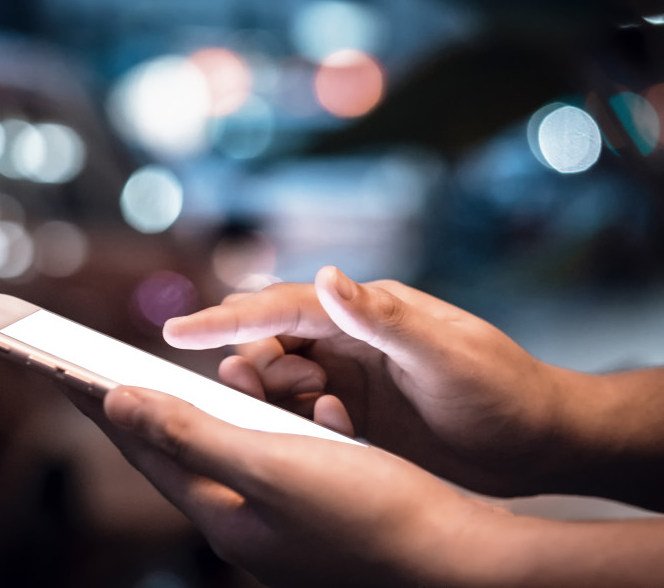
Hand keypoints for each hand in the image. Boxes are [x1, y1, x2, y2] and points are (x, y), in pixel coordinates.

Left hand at [85, 385, 507, 587]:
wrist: (463, 555)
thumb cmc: (372, 511)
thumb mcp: (270, 464)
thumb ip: (190, 434)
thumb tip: (114, 401)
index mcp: (224, 517)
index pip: (145, 452)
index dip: (103, 406)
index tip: (62, 369)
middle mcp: (245, 525)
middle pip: (175, 455)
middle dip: (139, 410)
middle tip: (98, 371)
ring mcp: (281, 523)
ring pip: (222, 455)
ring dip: (195, 414)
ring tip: (162, 381)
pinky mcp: (316, 510)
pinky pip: (268, 458)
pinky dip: (256, 425)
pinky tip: (259, 406)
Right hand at [164, 266, 566, 495]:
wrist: (538, 441)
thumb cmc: (501, 388)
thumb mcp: (444, 352)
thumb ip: (382, 317)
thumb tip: (328, 275)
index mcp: (365, 312)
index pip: (283, 307)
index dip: (227, 319)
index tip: (179, 331)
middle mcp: (349, 340)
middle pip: (269, 343)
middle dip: (252, 363)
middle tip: (264, 388)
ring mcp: (350, 378)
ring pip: (280, 382)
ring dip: (276, 397)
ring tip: (320, 412)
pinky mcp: (354, 416)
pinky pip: (302, 416)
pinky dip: (301, 425)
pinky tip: (336, 433)